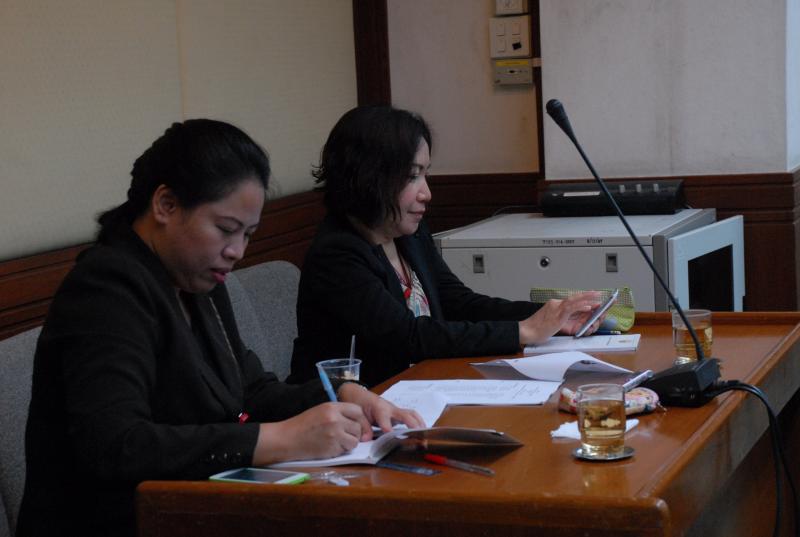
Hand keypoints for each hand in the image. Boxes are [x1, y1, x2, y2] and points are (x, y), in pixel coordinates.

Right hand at [253, 402, 370, 464]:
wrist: (287, 439)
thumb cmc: (303, 425)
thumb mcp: (320, 411)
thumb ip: (339, 413)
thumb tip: (358, 421)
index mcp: (332, 407)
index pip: (358, 410)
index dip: (359, 419)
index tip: (357, 425)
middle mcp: (335, 419)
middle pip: (358, 427)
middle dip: (355, 433)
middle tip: (345, 436)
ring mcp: (334, 434)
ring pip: (354, 441)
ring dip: (349, 443)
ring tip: (337, 442)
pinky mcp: (331, 448)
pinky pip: (345, 451)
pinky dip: (340, 451)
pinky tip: (330, 447)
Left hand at [338, 382, 425, 438]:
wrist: (359, 395)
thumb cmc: (359, 403)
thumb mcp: (357, 415)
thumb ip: (362, 426)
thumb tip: (366, 439)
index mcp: (378, 407)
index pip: (384, 417)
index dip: (387, 426)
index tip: (390, 434)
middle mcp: (390, 408)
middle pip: (405, 414)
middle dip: (413, 425)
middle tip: (419, 437)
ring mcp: (395, 410)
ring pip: (412, 414)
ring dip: (420, 424)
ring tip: (425, 436)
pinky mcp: (398, 414)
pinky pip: (411, 417)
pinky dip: (418, 424)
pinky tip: (422, 433)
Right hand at [518, 291, 602, 344]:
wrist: (527, 331)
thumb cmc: (536, 329)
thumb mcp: (550, 321)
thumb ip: (560, 317)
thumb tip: (571, 319)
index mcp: (554, 305)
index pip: (571, 300)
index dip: (582, 298)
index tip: (591, 296)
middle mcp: (556, 304)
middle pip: (574, 298)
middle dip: (588, 295)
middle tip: (598, 292)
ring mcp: (556, 308)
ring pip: (575, 301)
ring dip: (587, 299)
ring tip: (597, 297)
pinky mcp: (558, 315)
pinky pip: (572, 309)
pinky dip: (581, 307)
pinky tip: (589, 307)